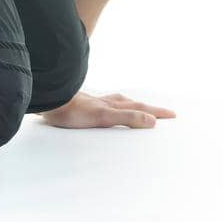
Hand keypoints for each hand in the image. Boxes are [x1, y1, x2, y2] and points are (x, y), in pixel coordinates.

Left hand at [37, 91, 175, 128]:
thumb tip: (152, 121)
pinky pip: (105, 106)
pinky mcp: (83, 106)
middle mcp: (107, 102)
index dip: (156, 112)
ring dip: (132, 106)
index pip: (141, 109)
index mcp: (114, 105)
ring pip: (119, 103)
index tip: (172, 115)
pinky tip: (106, 109)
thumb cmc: (73, 110)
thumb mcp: (104, 116)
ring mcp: (95, 102)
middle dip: (148, 109)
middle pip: (133, 104)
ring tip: (138, 108)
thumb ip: (127, 118)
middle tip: (162, 112)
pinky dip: (113, 107)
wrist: (50, 99)